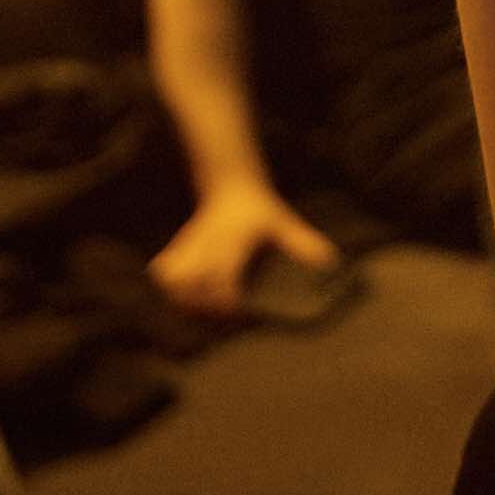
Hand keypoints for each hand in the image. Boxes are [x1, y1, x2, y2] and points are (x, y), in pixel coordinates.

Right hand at [149, 176, 340, 318]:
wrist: (231, 183)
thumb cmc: (260, 209)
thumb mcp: (284, 223)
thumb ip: (304, 243)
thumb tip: (331, 261)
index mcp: (235, 242)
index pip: (224, 275)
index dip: (228, 298)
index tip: (237, 307)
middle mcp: (209, 245)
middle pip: (194, 284)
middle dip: (206, 304)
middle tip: (222, 310)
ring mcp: (191, 246)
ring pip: (174, 279)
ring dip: (185, 297)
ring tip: (202, 304)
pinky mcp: (180, 247)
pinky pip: (164, 271)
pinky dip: (171, 285)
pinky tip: (185, 291)